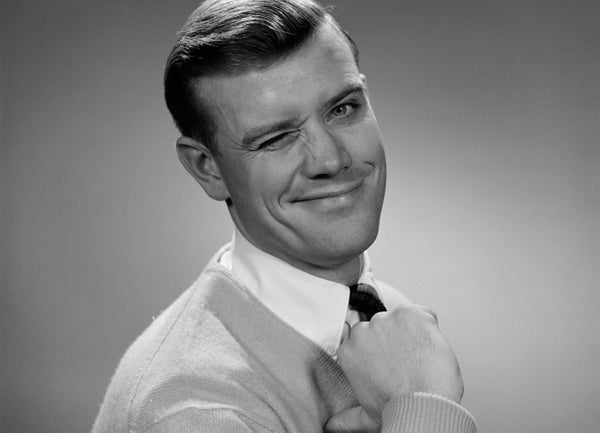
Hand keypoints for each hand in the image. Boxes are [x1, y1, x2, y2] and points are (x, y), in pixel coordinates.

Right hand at [333, 304, 463, 423]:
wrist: (424, 404)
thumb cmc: (398, 410)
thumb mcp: (367, 416)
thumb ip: (346, 418)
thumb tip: (331, 427)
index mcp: (349, 352)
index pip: (365, 342)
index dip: (381, 354)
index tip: (391, 366)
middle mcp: (363, 332)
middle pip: (381, 329)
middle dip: (393, 341)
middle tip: (407, 364)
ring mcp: (386, 320)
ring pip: (401, 321)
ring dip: (411, 334)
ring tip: (420, 358)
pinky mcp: (410, 313)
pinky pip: (423, 314)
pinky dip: (430, 327)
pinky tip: (430, 347)